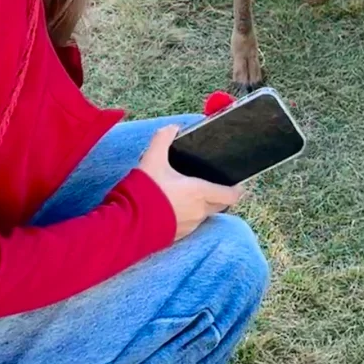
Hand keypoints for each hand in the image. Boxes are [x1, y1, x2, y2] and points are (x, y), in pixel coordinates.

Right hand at [138, 125, 243, 241]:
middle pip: (221, 205)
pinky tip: (176, 207)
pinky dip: (190, 215)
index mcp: (200, 192)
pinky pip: (192, 224)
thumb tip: (173, 127)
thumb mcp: (152, 159)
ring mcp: (190, 226)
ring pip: (206, 215)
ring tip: (192, 193)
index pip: (231, 194)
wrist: (127, 224)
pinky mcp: (179, 236)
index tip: (236, 181)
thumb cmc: (144, 191)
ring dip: (204, 205)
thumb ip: (163, 139)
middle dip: (220, 195)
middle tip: (213, 183)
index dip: (236, 188)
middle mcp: (200, 211)